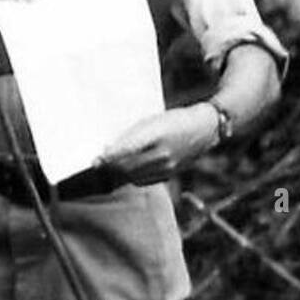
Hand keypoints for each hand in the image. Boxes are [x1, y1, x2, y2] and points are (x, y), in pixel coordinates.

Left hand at [97, 104, 219, 185]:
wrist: (204, 129)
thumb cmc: (174, 119)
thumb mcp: (152, 120)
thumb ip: (132, 134)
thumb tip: (110, 148)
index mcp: (157, 135)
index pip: (127, 150)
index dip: (109, 157)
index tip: (95, 160)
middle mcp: (162, 154)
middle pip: (128, 166)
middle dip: (110, 166)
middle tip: (97, 164)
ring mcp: (167, 167)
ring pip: (134, 176)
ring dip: (119, 173)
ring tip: (109, 167)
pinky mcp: (170, 174)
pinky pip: (144, 180)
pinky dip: (132, 176)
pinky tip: (126, 170)